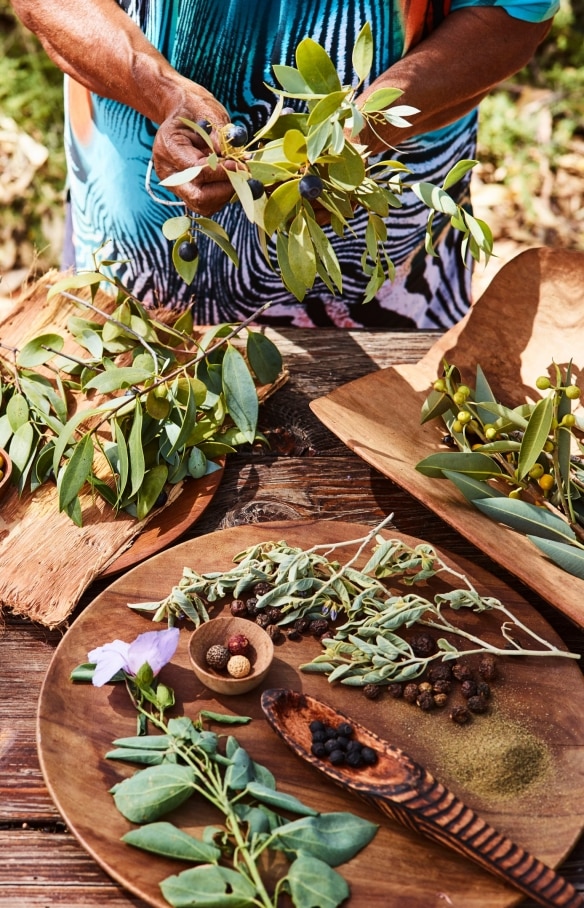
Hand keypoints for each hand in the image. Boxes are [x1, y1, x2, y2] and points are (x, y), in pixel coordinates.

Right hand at [152, 91, 238, 216]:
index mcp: (168, 147)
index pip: (196, 171)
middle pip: (198, 197)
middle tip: (244, 175)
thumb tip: (236, 158)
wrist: (181, 112)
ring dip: (226, 193)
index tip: (240, 165)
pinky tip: (230, 179)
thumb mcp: (208, 112)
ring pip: (203, 205)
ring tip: (238, 174)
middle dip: (225, 188)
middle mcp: (168, 171)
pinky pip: (206, 204)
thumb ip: (220, 135)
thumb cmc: (195, 108)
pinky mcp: (185, 192)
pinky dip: (222, 195)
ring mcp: (174, 185)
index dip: (222, 172)